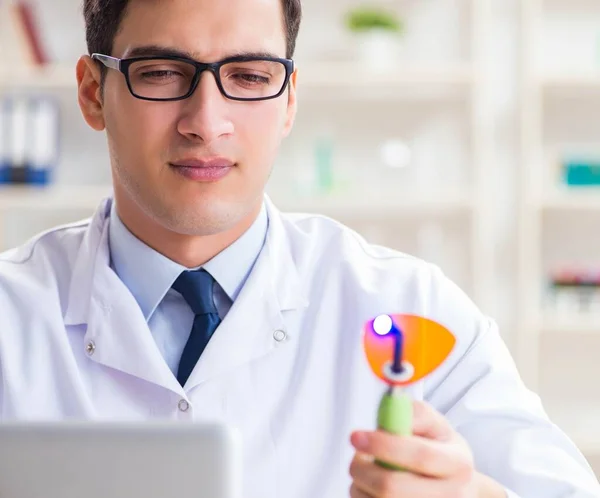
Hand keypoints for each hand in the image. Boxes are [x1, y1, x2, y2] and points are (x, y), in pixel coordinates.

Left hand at [348, 400, 504, 497]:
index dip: (384, 445)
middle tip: (356, 458)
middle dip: (363, 469)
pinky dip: (365, 496)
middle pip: (392, 487)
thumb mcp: (436, 425)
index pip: (419, 455)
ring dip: (361, 485)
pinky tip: (372, 488)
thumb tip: (390, 414)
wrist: (458, 488)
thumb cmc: (442, 452)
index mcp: (457, 463)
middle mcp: (451, 494)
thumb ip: (414, 413)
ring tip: (367, 471)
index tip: (357, 436)